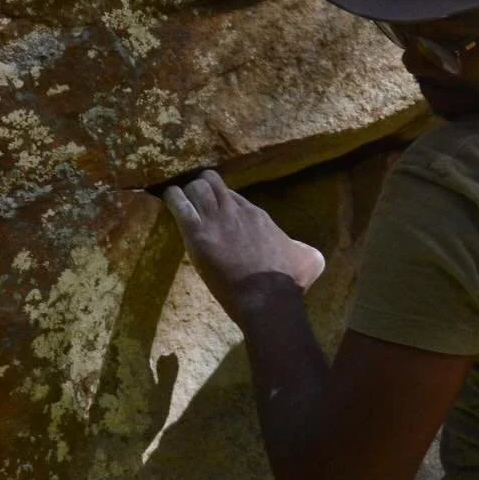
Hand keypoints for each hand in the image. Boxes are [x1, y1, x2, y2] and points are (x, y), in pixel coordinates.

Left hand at [163, 169, 325, 322]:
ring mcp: (218, 220)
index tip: (215, 207)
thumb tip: (310, 254)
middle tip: (192, 199)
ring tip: (177, 197)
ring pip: (197, 188)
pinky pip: (180, 206)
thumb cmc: (289, 279)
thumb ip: (305, 250)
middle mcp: (237, 211)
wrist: (268, 295)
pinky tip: (167, 197)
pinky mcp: (199, 235)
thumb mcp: (309, 259)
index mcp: (258, 215)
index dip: (222, 199)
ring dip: (186, 192)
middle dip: (200, 188)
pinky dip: (172, 199)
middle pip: (213, 184)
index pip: (233, 196)